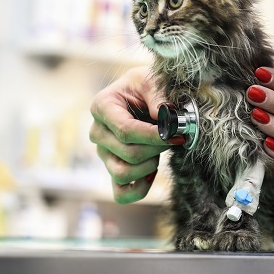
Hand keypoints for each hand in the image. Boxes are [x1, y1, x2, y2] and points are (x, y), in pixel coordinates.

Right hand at [89, 66, 174, 203]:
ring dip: (149, 165)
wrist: (142, 95)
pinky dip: (139, 189)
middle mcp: (97, 132)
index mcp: (102, 106)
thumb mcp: (152, 80)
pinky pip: (121, 193)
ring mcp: (103, 153)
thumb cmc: (145, 86)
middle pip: (128, 153)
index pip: (126, 131)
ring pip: (123, 173)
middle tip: (175, 138)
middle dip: (157, 148)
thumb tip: (164, 115)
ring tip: (160, 150)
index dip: (153, 137)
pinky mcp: (112, 168)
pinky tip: (153, 173)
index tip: (176, 135)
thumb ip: (158, 95)